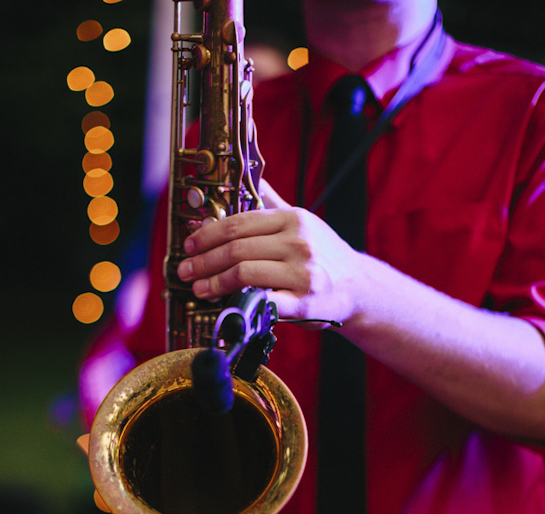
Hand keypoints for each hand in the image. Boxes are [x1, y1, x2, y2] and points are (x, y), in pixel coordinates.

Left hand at [176, 180, 360, 325]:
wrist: (358, 288)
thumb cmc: (324, 257)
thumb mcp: (303, 223)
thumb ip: (273, 204)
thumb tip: (250, 178)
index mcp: (293, 220)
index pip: (239, 223)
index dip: (208, 234)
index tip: (190, 245)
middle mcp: (298, 243)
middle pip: (236, 248)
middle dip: (204, 260)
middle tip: (186, 270)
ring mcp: (301, 273)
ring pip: (244, 273)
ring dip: (214, 282)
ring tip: (199, 289)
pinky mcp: (303, 302)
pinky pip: (263, 301)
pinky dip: (238, 302)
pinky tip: (224, 305)